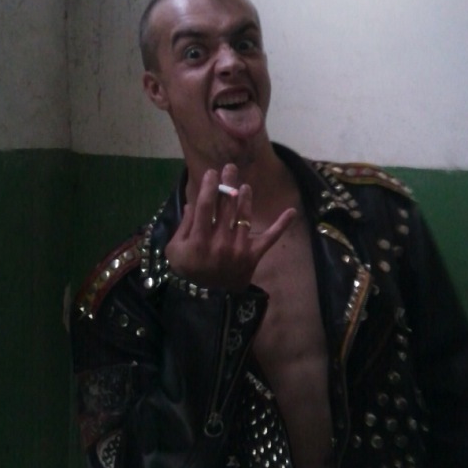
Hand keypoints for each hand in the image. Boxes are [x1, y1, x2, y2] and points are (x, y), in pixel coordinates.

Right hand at [165, 164, 296, 291]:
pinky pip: (270, 238)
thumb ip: (183, 226)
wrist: (207, 299)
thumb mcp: (175, 250)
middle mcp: (220, 241)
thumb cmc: (188, 270)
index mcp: (199, 239)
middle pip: (226, 206)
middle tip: (230, 168)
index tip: (211, 173)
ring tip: (245, 186)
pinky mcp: (254, 255)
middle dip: (228, 184)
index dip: (209, 187)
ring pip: (244, 216)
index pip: (205, 206)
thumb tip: (192, 203)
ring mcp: (239, 248)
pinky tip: (292, 211)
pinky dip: (281, 225)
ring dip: (245, 198)